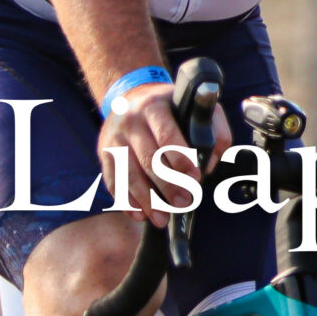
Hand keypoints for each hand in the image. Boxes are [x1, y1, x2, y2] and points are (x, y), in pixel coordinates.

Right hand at [96, 86, 230, 226]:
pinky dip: (126, 201)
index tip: (196, 178)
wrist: (129, 96)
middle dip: (168, 185)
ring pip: (128, 175)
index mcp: (154, 106)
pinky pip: (113, 181)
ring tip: (161, 218)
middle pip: (148, 159)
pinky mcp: (104, 153)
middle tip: (183, 203)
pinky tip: (140, 214)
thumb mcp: (194, 106)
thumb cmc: (169, 108)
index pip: (167, 135)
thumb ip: (212, 130)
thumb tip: (210, 163)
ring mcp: (114, 138)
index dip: (181, 159)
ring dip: (146, 201)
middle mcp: (130, 121)